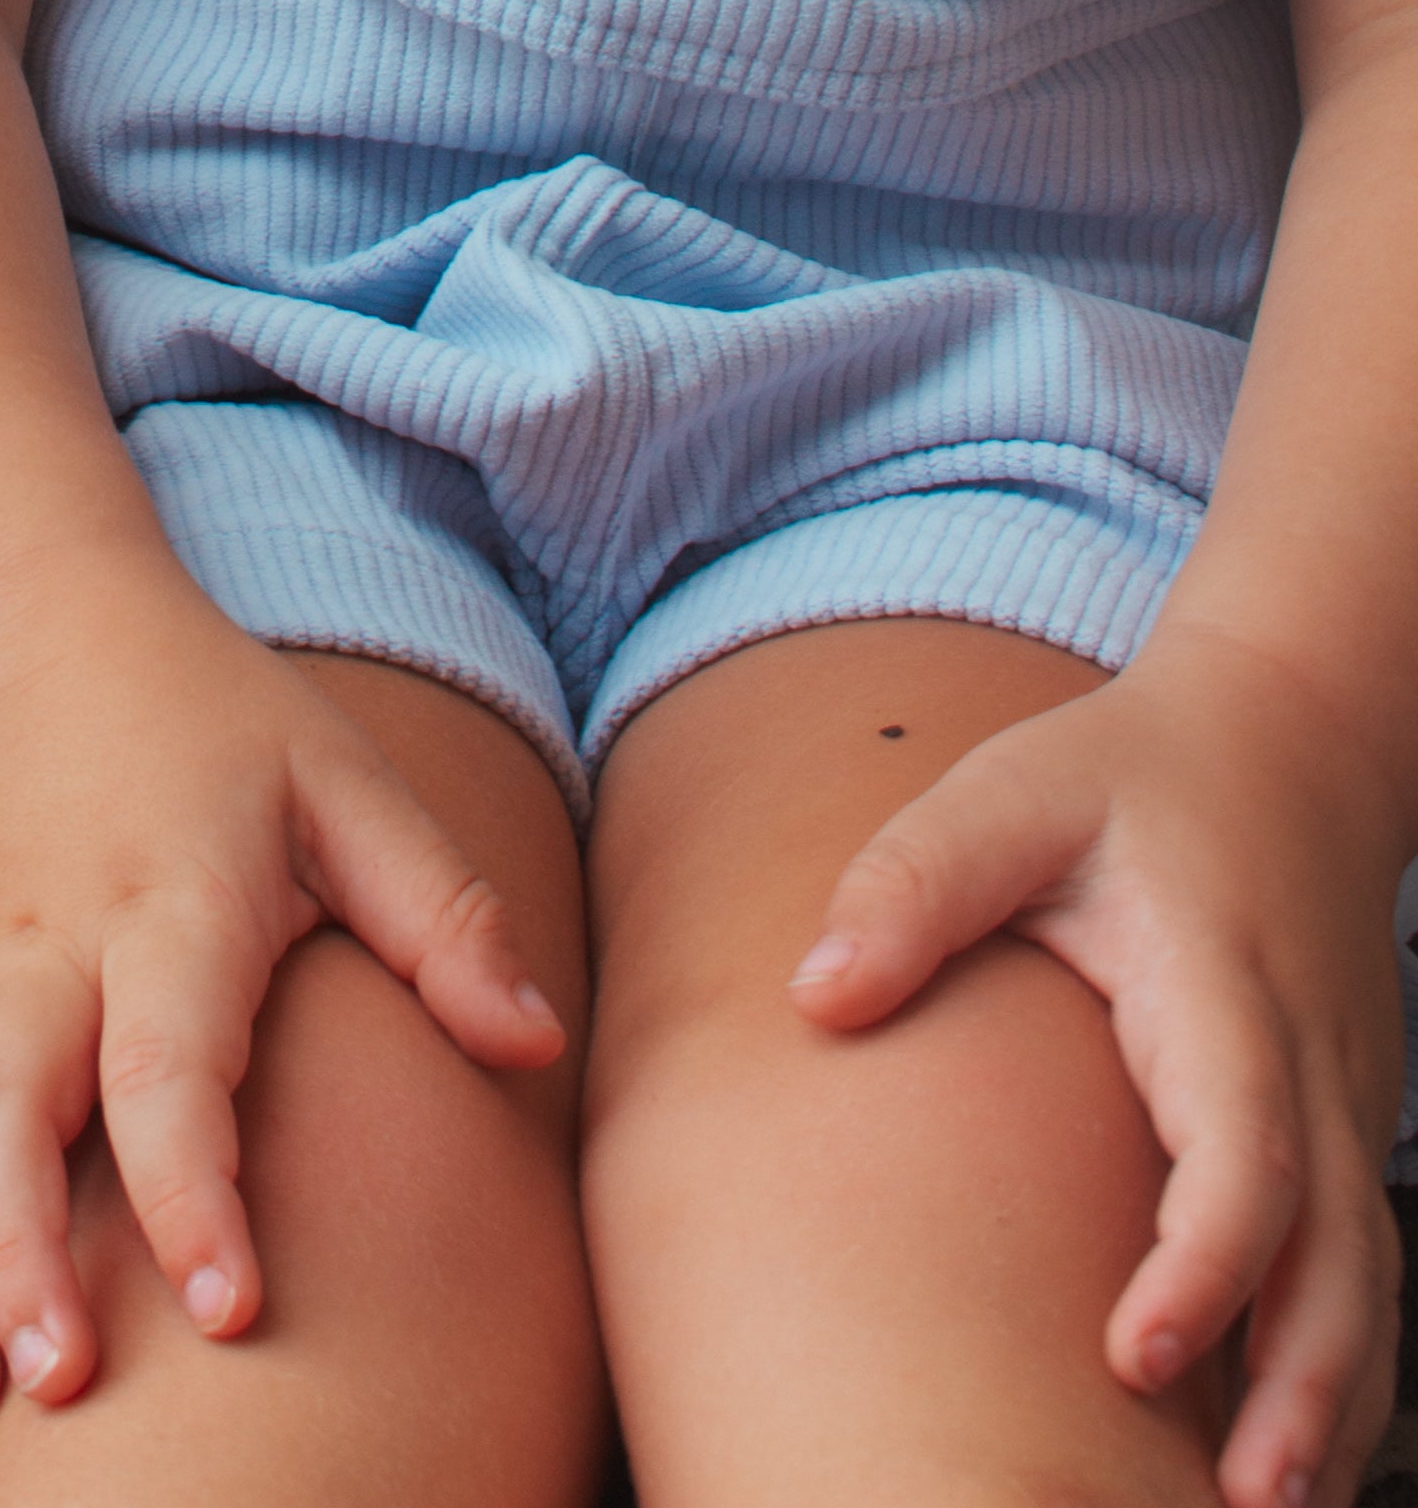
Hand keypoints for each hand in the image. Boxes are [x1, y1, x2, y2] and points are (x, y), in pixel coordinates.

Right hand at [0, 564, 563, 1441]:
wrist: (29, 632)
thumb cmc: (211, 720)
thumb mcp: (342, 780)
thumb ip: (440, 911)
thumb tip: (536, 1043)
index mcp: (165, 894)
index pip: (166, 1057)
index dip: (192, 1184)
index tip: (230, 1304)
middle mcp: (50, 950)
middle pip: (10, 1109)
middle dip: (20, 1251)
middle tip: (64, 1380)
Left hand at [786, 624, 1407, 1507]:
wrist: (1286, 742)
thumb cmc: (1125, 779)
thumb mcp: (1008, 795)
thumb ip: (913, 883)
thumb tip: (813, 995)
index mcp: (1223, 991)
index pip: (1245, 1150)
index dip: (1205, 1262)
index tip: (1137, 1356)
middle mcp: (1307, 1067)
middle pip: (1339, 1256)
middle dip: (1303, 1390)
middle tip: (1245, 1507)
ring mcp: (1346, 1106)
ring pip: (1370, 1284)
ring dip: (1335, 1403)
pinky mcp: (1346, 1133)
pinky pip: (1363, 1271)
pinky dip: (1341, 1369)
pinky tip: (1290, 1454)